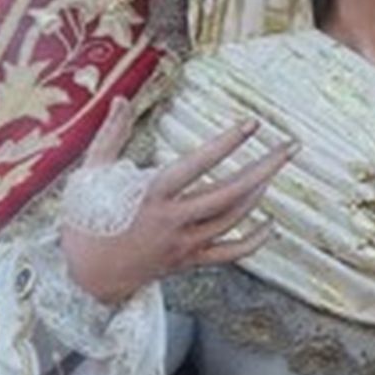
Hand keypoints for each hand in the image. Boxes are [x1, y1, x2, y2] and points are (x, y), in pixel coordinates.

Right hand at [62, 99, 294, 305]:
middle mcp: (172, 220)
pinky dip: (253, 241)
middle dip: (264, 168)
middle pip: (229, 192)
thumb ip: (111, 134)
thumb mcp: (90, 172)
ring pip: (232, 219)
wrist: (84, 276)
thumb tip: (120, 98)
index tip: (251, 123)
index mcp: (150, 194)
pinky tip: (270, 224)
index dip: (226, 143)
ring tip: (274, 170)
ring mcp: (182, 243)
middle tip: (290, 146)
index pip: (196, 164)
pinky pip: (229, 254)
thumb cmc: (84, 218)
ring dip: (259, 194)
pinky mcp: (186, 262)